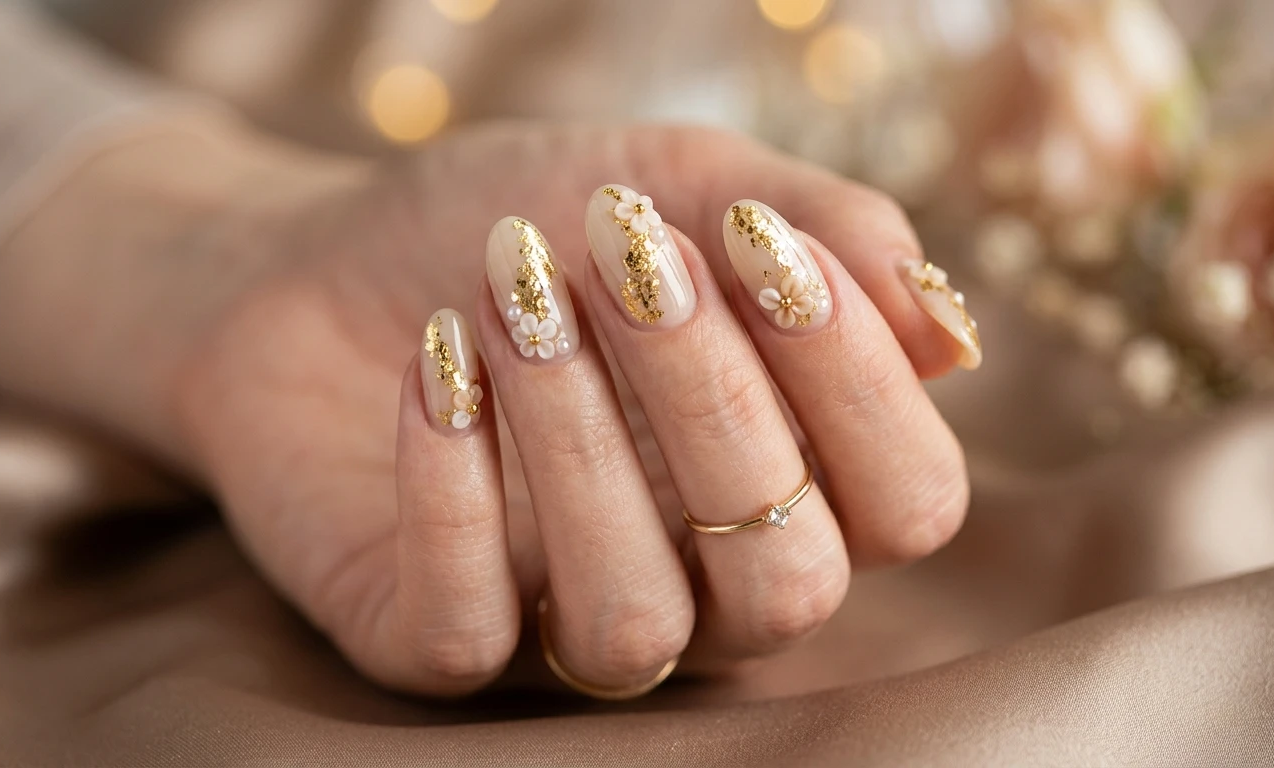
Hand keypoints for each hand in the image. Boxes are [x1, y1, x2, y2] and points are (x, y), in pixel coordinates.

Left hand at [0, 119, 974, 695]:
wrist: (321, 256)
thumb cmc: (521, 221)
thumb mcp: (682, 182)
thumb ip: (829, 233)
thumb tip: (952, 334)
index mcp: (790, 481)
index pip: (909, 505)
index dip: (861, 383)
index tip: (758, 240)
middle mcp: (702, 581)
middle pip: (787, 579)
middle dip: (712, 398)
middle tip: (619, 251)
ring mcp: (566, 622)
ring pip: (632, 623)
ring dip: (578, 446)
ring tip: (509, 298)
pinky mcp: (434, 640)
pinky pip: (468, 633)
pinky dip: (450, 493)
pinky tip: (433, 365)